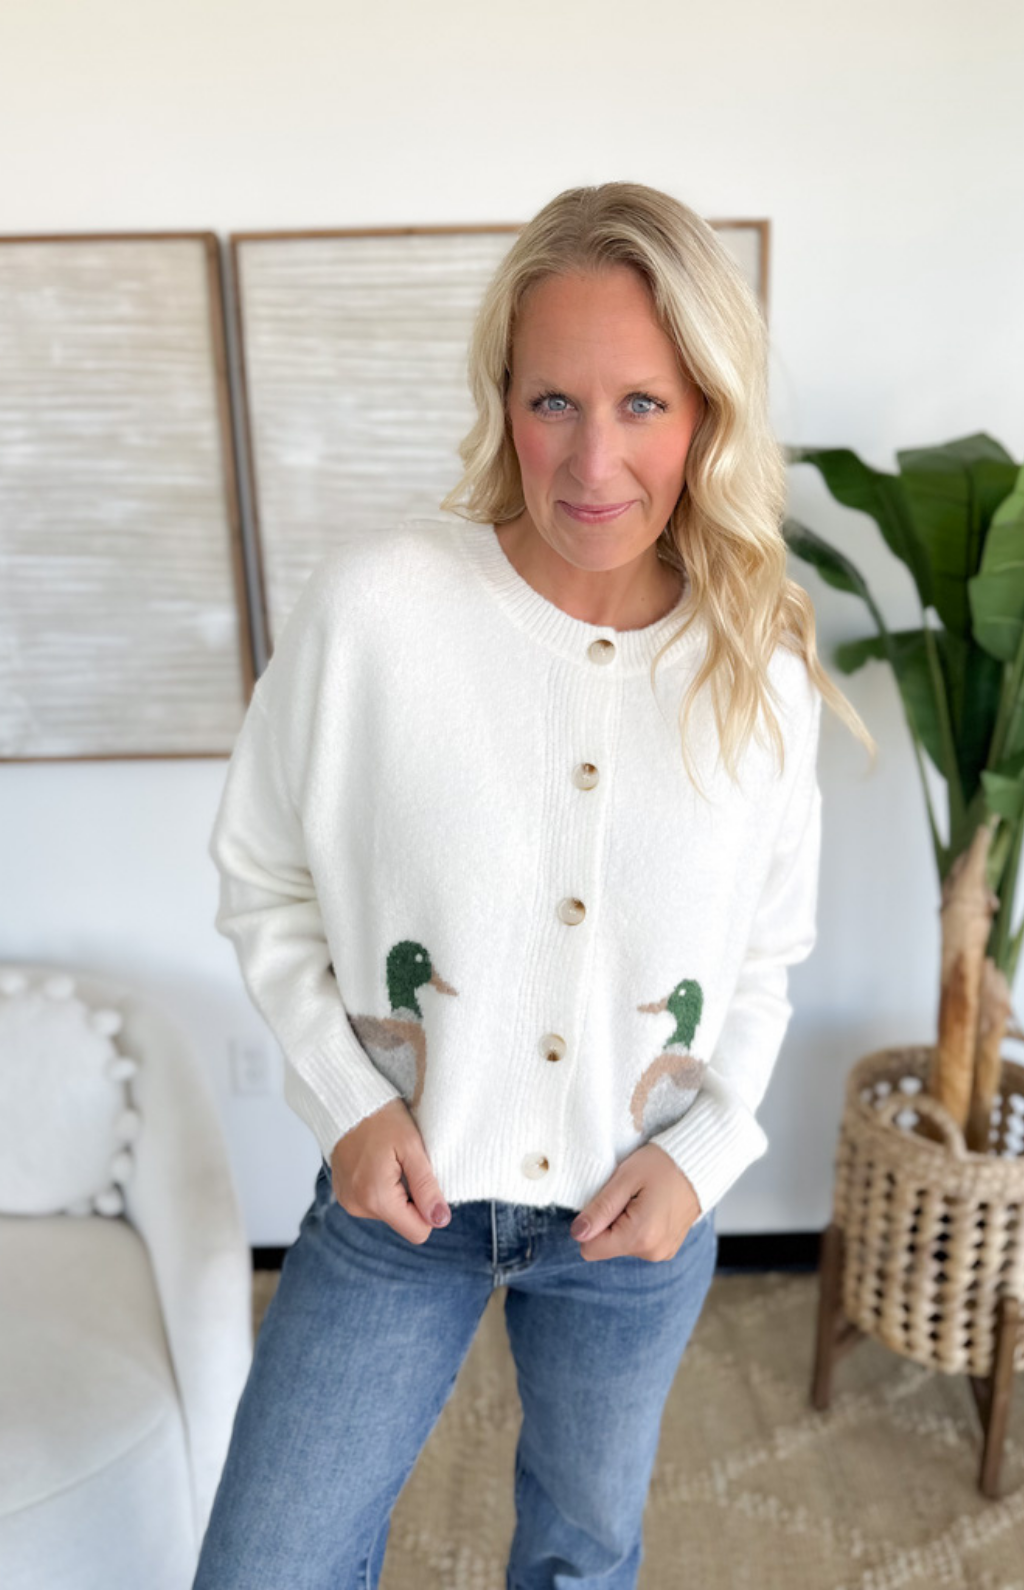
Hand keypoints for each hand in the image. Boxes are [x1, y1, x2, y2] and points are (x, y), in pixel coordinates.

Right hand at [329, 1098, 451, 1244]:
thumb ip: (427, 1187)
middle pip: (403, 1221)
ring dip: (397, 1191)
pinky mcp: (345, 1195)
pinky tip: (378, 1163)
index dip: (429, 1209)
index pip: (418, 1232)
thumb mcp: (412, 1147)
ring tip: (389, 1160)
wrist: (346, 1102)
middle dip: (412, 1197)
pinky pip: (374, 1203)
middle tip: (404, 1163)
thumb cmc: (381, 1119)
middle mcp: (358, 1207)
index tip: (424, 1179)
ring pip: (390, 1212)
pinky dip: (382, 1188)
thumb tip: (440, 1219)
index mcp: (376, 1198)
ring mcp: (349, 1202)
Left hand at [569, 1144, 701, 1261]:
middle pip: (606, 1246)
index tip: (608, 1201)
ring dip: (624, 1222)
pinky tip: (651, 1205)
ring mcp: (662, 1252)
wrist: (701, 1163)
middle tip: (629, 1195)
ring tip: (642, 1197)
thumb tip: (577, 1233)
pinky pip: (638, 1242)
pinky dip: (638, 1225)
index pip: (590, 1249)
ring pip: (621, 1244)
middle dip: (609, 1221)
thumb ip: (600, 1209)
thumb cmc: (664, 1164)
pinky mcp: (667, 1248)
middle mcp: (652, 1252)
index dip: (591, 1224)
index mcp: (640, 1236)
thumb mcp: (625, 1178)